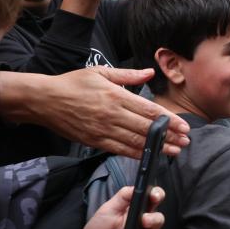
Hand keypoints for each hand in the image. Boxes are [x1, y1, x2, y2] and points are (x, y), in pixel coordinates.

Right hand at [28, 67, 190, 156]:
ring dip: (157, 148)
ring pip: (136, 141)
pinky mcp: (95, 141)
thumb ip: (127, 75)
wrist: (43, 100)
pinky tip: (149, 156)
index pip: (149, 110)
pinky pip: (119, 150)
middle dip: (168, 136)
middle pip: (146, 128)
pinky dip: (136, 154)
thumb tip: (149, 72)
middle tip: (186, 141)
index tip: (183, 126)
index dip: (169, 120)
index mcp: (115, 96)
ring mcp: (103, 130)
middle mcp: (112, 114)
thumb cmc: (72, 83)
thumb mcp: (100, 72)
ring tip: (174, 151)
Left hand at [79, 185, 164, 228]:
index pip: (154, 201)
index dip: (157, 196)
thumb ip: (121, 198)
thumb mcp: (107, 210)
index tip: (154, 195)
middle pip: (158, 221)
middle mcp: (145, 228)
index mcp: (138, 212)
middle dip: (154, 220)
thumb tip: (135, 187)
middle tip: (144, 221)